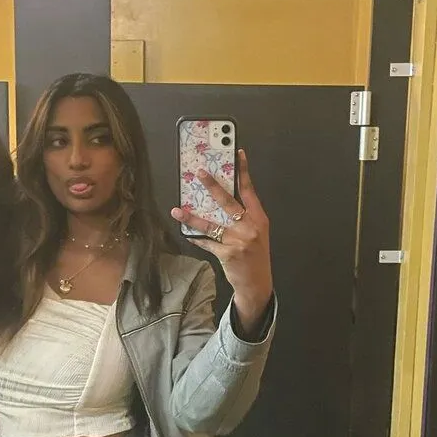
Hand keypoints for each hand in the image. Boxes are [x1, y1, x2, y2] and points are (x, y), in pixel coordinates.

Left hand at [171, 149, 272, 333]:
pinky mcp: (227, 253)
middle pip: (228, 201)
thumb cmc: (255, 255)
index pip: (250, 190)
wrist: (257, 283)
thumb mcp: (256, 233)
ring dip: (192, 216)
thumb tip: (218, 200)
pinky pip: (206, 242)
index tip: (237, 153)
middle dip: (212, 186)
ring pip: (211, 224)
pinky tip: (185, 232)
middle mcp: (250, 227)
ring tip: (178, 209)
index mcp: (259, 218)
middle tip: (200, 173)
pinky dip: (195, 237)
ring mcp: (238, 241)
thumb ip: (243, 217)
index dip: (243, 171)